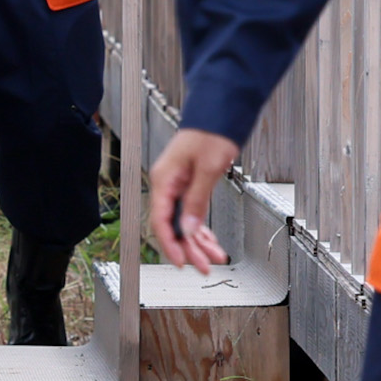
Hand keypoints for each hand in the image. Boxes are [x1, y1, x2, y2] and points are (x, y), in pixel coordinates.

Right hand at [148, 128, 238, 273]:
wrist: (219, 114)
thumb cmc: (211, 133)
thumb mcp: (208, 169)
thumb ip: (197, 201)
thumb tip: (189, 229)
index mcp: (164, 179)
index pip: (161, 220)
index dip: (170, 244)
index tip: (181, 262)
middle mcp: (167, 184)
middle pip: (173, 225)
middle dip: (189, 248)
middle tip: (205, 266)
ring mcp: (178, 185)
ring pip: (184, 222)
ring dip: (198, 241)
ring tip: (215, 257)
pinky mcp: (189, 185)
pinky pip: (191, 213)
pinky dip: (201, 228)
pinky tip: (211, 241)